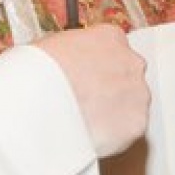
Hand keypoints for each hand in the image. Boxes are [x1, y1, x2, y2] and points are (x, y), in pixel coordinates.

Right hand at [37, 24, 148, 157]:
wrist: (36, 103)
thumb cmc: (36, 74)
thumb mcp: (51, 47)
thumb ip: (73, 54)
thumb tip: (67, 66)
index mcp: (110, 38)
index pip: (114, 51)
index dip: (98, 68)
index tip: (87, 80)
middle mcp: (131, 62)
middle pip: (127, 76)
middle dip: (110, 90)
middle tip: (86, 103)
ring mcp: (138, 93)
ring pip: (130, 104)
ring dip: (113, 113)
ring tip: (84, 122)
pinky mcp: (137, 122)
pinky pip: (128, 130)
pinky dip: (113, 136)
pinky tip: (91, 135)